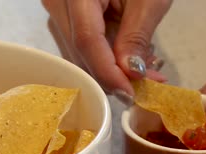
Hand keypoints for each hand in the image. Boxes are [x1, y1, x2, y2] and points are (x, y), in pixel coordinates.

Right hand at [41, 0, 171, 95]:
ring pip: (79, 53)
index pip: (87, 41)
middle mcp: (58, 1)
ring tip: (145, 67)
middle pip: (80, 52)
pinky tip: (128, 55)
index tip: (130, 93)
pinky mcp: (63, 15)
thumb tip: (131, 75)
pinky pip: (80, 45)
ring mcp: (57, 8)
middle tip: (148, 83)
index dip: (108, 72)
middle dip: (114, 75)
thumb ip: (136, 37)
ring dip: (111, 68)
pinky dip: (105, 56)